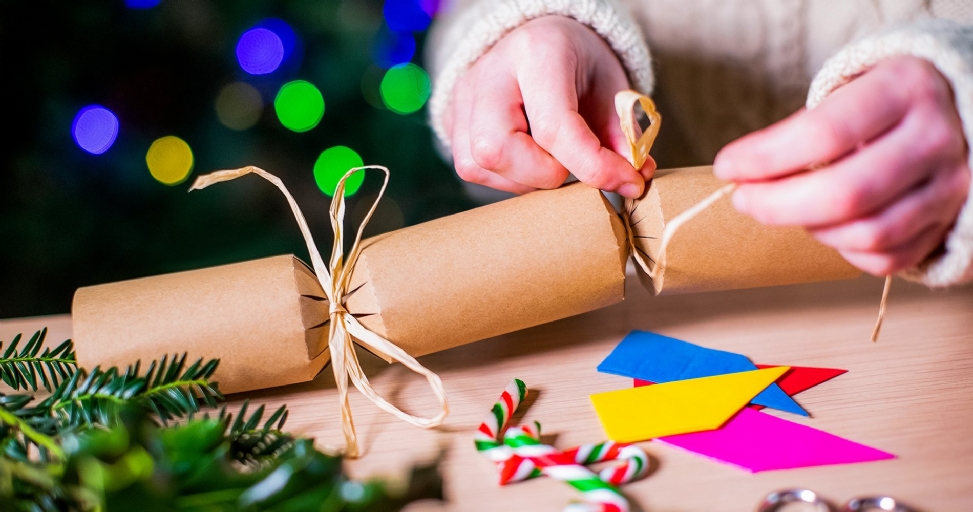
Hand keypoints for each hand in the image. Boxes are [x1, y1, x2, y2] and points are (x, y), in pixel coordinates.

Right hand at [443, 15, 654, 197]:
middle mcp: (490, 72)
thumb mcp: (611, 88)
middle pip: (497, 149)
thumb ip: (621, 135)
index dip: (593, 166)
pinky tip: (529, 160)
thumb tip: (630, 182)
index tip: (627, 181)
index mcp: (537, 53)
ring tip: (552, 160)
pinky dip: (507, 177)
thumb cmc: (577, 64)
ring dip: (526, 179)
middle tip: (572, 164)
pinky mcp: (451, 118)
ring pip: (479, 164)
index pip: (554, 127)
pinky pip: (472, 167)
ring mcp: (463, 96)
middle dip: (544, 174)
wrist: (539, 39)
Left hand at [714, 56, 970, 274]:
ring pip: (867, 233)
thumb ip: (802, 129)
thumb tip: (741, 172)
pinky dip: (845, 251)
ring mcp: (950, 185)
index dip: (764, 158)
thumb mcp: (851, 90)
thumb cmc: (887, 102)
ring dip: (810, 229)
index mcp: (903, 89)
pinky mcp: (950, 221)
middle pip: (844, 194)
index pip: (822, 133)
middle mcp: (933, 138)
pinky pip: (889, 258)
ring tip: (787, 210)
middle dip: (777, 205)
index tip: (727, 167)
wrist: (964, 108)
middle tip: (744, 200)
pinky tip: (826, 229)